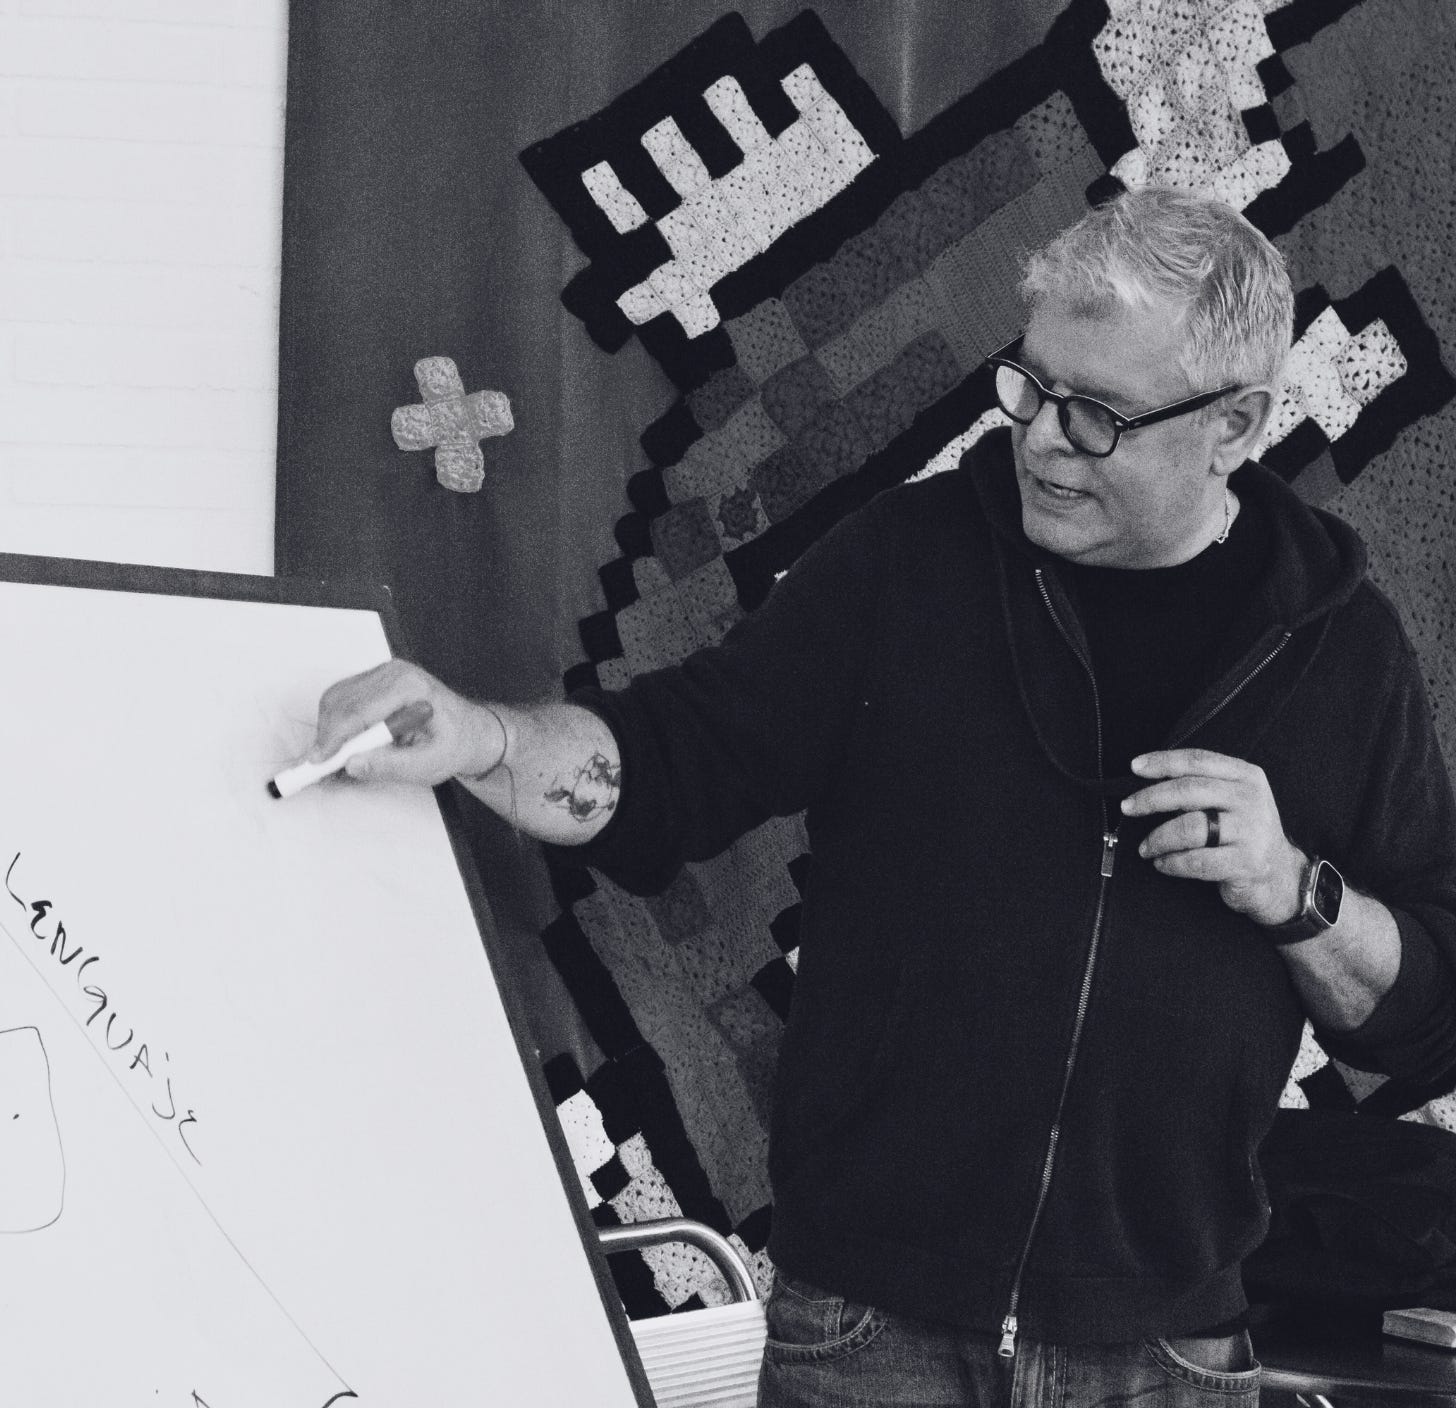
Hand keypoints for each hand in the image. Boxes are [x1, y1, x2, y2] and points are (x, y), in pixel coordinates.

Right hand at [308, 659, 504, 786]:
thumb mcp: (428, 764)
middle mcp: (394, 672)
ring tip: (334, 762)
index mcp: (410, 686)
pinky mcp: (374, 682)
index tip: (319, 761)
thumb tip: (354, 764)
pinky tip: (343, 748)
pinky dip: (336, 725)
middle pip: (341, 702)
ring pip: (336, 700)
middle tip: (320, 769)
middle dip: (327, 738)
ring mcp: (382, 673)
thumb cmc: (455, 744)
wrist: (468, 732)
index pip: (359, 710)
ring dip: (329, 732)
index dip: (334, 738)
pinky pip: (342, 700)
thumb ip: (391, 766)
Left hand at [1120, 748, 1303, 926]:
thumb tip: (1147, 780)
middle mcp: (1251, 799)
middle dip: (1151, 798)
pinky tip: (1162, 864)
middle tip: (1128, 808)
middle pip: (1189, 790)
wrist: (1279, 875)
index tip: (1135, 768)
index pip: (1198, 760)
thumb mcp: (1232, 799)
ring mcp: (1251, 832)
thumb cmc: (1243, 833)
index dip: (1162, 762)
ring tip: (1146, 847)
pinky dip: (1172, 862)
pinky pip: (1197, 860)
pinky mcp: (1246, 863)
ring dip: (1158, 838)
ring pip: (1190, 827)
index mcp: (1246, 776)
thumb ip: (1201, 785)